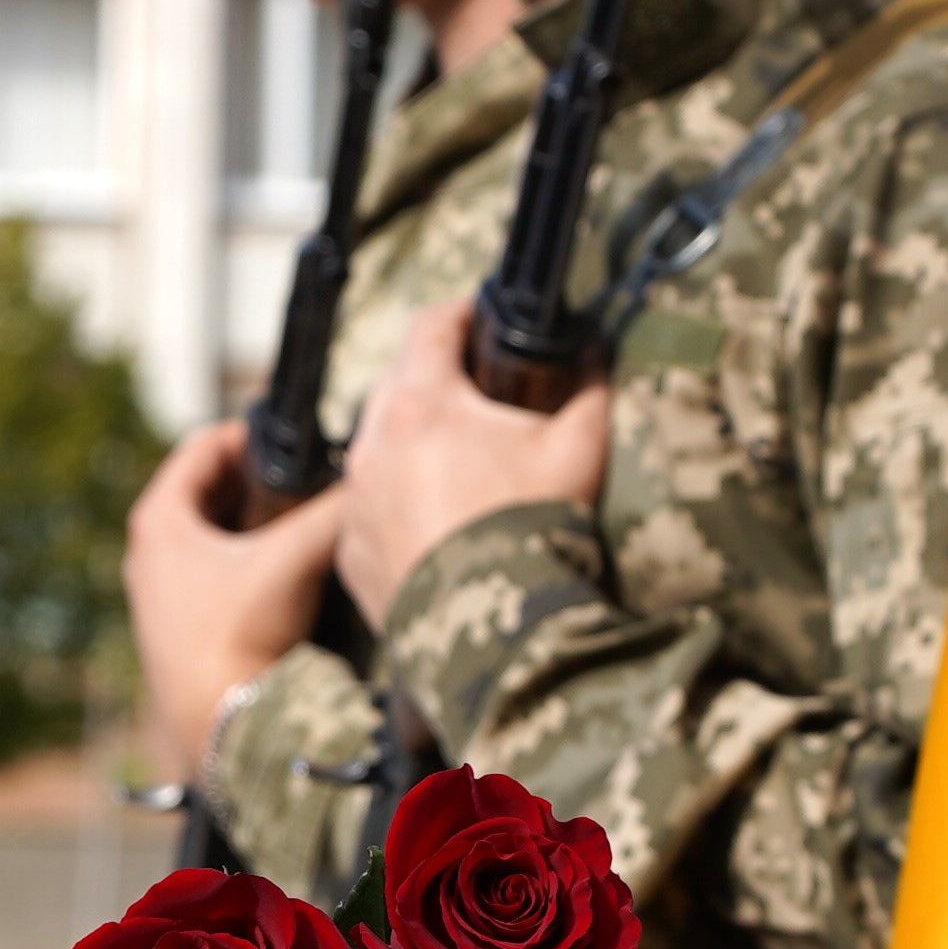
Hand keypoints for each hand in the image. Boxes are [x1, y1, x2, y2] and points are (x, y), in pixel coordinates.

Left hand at [124, 420, 356, 783]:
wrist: (222, 726)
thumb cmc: (240, 638)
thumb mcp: (292, 560)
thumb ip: (332, 510)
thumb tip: (370, 478)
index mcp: (158, 519)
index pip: (203, 446)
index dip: (253, 432)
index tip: (297, 437)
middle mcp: (149, 549)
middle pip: (209, 488)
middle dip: (259, 478)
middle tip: (308, 476)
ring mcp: (159, 588)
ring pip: (213, 531)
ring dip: (255, 520)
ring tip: (304, 518)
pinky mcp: (177, 622)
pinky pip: (214, 568)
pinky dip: (247, 558)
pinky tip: (287, 568)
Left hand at [331, 317, 614, 619]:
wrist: (498, 635)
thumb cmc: (536, 530)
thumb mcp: (580, 449)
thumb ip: (591, 388)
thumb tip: (596, 350)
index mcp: (420, 405)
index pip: (430, 327)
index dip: (460, 313)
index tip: (480, 316)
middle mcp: (371, 446)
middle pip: (394, 385)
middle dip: (431, 379)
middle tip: (476, 391)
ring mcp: (353, 504)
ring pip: (374, 450)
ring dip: (408, 445)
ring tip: (456, 461)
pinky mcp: (351, 555)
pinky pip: (367, 512)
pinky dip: (394, 505)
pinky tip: (434, 522)